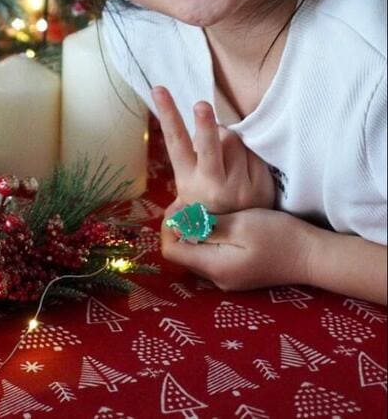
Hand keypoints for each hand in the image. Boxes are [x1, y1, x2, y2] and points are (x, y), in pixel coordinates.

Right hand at [153, 86, 274, 213]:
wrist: (246, 240)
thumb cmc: (210, 206)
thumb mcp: (190, 196)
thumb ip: (188, 174)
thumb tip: (191, 165)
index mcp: (189, 182)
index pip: (176, 143)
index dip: (167, 115)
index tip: (159, 90)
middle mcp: (213, 184)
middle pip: (211, 146)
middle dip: (204, 125)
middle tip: (201, 106)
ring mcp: (240, 185)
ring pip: (233, 140)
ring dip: (229, 138)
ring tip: (226, 157)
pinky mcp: (262, 184)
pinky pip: (253, 152)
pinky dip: (247, 152)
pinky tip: (244, 168)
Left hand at [161, 207, 310, 291]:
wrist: (314, 255)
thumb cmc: (278, 236)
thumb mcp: (239, 224)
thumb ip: (205, 226)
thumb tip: (177, 224)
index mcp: (214, 267)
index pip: (170, 251)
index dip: (170, 226)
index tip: (184, 205)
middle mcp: (216, 278)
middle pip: (181, 252)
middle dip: (181, 226)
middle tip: (195, 203)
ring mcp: (227, 278)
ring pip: (195, 252)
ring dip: (194, 231)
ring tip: (207, 210)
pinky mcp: (237, 272)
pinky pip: (210, 255)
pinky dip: (208, 238)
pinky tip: (221, 222)